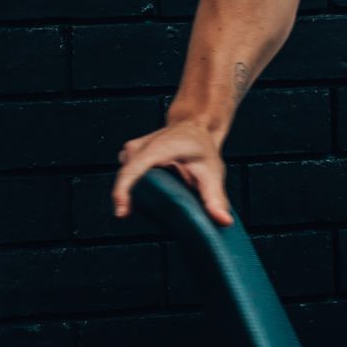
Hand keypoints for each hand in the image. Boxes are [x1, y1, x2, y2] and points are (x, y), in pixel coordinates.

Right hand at [112, 119, 232, 225]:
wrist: (196, 125)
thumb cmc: (202, 146)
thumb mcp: (212, 172)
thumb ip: (215, 198)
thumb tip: (223, 221)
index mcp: (155, 149)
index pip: (130, 172)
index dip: (122, 193)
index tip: (122, 213)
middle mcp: (138, 148)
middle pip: (128, 181)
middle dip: (140, 199)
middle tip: (163, 208)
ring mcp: (131, 151)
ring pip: (127, 180)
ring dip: (141, 192)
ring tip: (166, 192)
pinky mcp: (130, 156)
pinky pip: (129, 177)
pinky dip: (139, 187)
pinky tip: (157, 190)